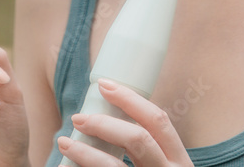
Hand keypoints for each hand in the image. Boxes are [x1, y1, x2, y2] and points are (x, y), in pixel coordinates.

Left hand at [57, 79, 190, 166]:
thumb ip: (144, 151)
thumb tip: (107, 117)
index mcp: (179, 162)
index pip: (158, 121)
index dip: (130, 99)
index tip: (104, 84)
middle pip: (137, 139)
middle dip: (103, 124)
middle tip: (77, 118)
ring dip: (85, 153)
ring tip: (64, 143)